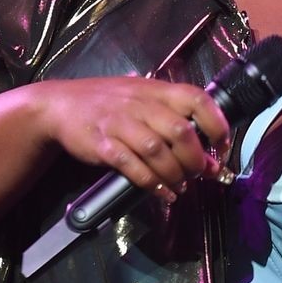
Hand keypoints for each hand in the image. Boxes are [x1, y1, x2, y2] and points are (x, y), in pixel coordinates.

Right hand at [30, 77, 230, 205]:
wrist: (59, 105)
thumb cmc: (107, 103)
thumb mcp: (144, 102)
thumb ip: (176, 126)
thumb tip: (211, 161)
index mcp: (156, 90)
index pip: (197, 100)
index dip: (216, 124)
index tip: (222, 146)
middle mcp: (140, 105)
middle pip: (180, 132)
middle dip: (195, 160)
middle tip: (197, 173)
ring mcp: (120, 124)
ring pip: (157, 151)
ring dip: (175, 174)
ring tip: (180, 186)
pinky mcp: (102, 145)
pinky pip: (132, 167)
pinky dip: (151, 183)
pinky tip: (162, 192)